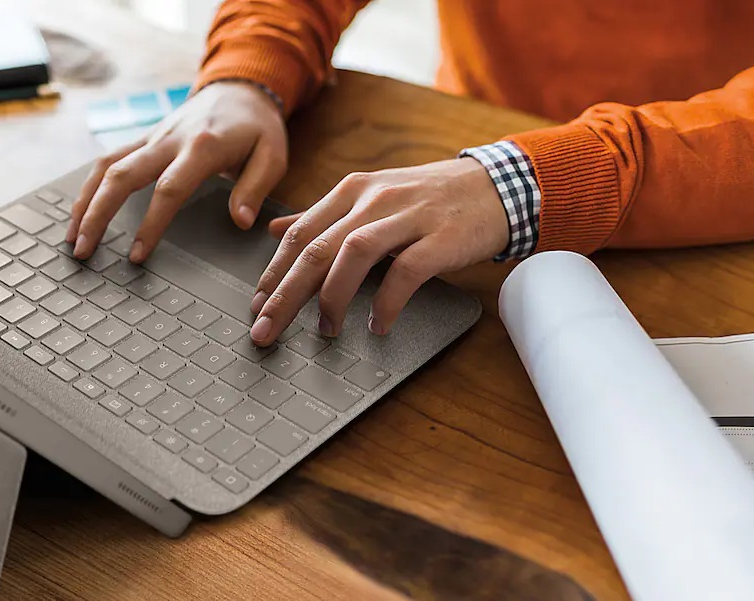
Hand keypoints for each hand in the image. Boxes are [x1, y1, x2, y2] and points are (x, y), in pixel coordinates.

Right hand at [67, 81, 287, 261]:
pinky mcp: (145, 139)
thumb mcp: (272, 155)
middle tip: (83, 250)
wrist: (241, 88)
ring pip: (106, 166)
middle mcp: (170, 139)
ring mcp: (153, 137)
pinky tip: (80, 210)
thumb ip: (255, 188)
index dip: (150, 224)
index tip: (137, 254)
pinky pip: (110, 159)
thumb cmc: (258, 127)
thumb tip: (241, 222)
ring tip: (73, 237)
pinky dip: (90, 185)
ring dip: (85, 201)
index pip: (169, 189)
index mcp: (202, 147)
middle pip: (122, 176)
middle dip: (97, 214)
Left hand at [249, 158, 509, 344]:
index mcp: (353, 191)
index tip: (257, 305)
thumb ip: (324, 215)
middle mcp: (374, 199)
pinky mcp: (441, 238)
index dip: (274, 272)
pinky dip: (386, 303)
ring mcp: (408, 216)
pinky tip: (376, 326)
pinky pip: (405, 273)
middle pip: (317, 248)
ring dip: (332, 297)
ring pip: (353, 255)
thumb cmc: (429, 198)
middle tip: (267, 329)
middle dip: (286, 293)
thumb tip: (275, 229)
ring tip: (326, 330)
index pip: (300, 233)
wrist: (495, 186)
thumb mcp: (371, 197)